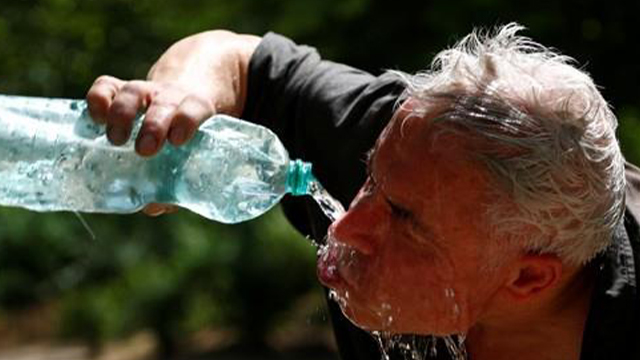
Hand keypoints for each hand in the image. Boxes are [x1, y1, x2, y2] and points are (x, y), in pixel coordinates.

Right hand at [85, 30, 260, 215]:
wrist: (182, 99)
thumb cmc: (190, 137)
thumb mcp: (194, 153)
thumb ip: (178, 181)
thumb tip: (152, 206)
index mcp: (197, 110)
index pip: (196, 109)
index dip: (186, 121)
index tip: (177, 140)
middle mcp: (171, 97)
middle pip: (164, 103)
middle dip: (153, 124)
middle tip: (144, 150)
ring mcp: (146, 91)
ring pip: (133, 92)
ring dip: (122, 114)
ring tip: (115, 140)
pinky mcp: (121, 89)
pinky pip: (107, 86)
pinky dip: (98, 99)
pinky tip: (94, 119)